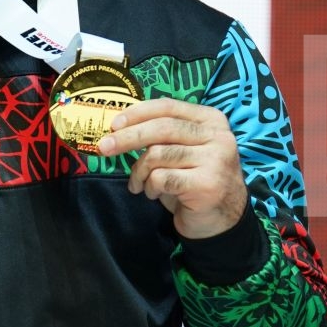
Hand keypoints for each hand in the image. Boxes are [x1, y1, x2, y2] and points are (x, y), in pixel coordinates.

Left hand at [96, 97, 247, 239]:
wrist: (222, 220)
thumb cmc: (194, 181)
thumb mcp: (181, 151)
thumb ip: (161, 136)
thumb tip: (119, 126)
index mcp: (210, 120)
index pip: (168, 107)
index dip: (138, 113)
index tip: (114, 124)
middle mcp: (216, 136)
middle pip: (161, 128)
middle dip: (127, 137)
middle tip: (104, 148)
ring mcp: (215, 159)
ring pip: (157, 154)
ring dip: (139, 172)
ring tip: (138, 184)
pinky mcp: (206, 184)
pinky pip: (161, 178)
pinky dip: (150, 186)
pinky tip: (154, 194)